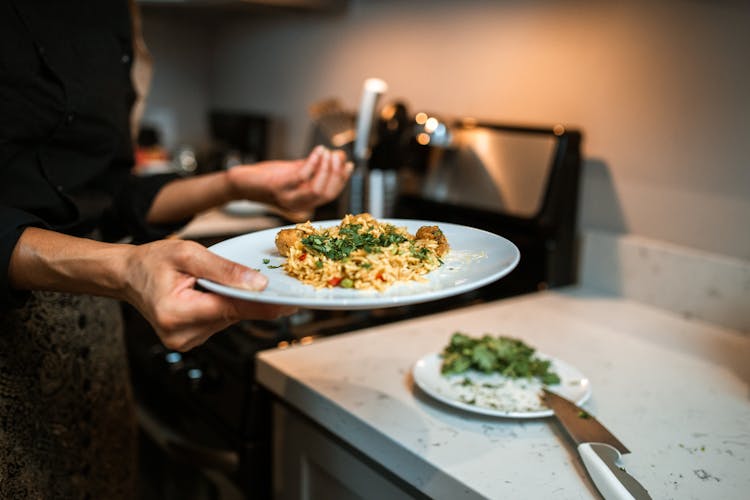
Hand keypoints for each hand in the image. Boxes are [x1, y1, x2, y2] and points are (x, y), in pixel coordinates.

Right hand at [122, 239, 296, 350]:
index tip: (290, 303)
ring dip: (232, 300)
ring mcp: (186, 341)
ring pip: (228, 319)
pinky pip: (219, 321)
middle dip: (246, 297)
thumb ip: (225, 270)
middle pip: (233, 315)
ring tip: (213, 281)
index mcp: (177, 313)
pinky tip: (210, 293)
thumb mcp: (189, 254)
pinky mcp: (190, 340)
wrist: (127, 275)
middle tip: (260, 279)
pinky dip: (222, 306)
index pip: (232, 309)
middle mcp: (182, 334)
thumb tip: (258, 283)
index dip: (263, 305)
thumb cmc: (152, 261)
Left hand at [226, 145, 352, 212]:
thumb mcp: (295, 173)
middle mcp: (298, 205)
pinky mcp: (279, 188)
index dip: (342, 180)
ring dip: (326, 169)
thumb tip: (337, 156)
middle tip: (338, 156)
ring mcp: (288, 198)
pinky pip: (302, 176)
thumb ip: (314, 168)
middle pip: (327, 194)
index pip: (330, 195)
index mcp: (304, 203)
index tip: (347, 164)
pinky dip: (313, 162)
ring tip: (328, 153)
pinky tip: (317, 151)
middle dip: (336, 174)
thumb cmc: (268, 178)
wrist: (242, 182)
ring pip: (317, 189)